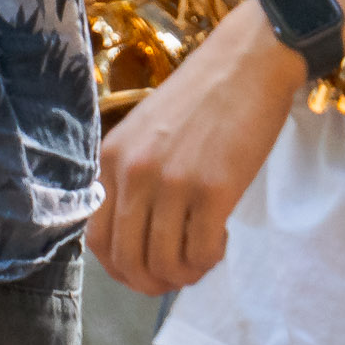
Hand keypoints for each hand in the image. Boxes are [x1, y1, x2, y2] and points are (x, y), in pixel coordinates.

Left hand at [90, 7, 300, 294]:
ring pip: (164, 263)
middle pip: (127, 260)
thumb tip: (133, 237)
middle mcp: (134, 173)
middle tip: (177, 275)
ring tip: (202, 256)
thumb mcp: (144, 132)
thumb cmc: (201, 97)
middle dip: (151, 282)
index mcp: (111, 159)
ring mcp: (173, 182)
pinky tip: (221, 240)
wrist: (248, 61)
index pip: (96, 240)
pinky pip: (201, 252)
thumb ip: (131, 177)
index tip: (144, 271)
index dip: (120, 269)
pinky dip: (209, 260)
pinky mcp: (214, 189)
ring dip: (184, 274)